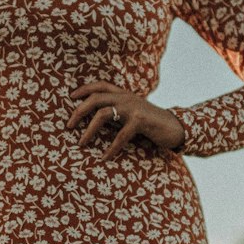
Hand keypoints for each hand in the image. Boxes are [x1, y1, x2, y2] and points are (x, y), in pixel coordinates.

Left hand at [67, 80, 185, 159]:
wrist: (175, 128)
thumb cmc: (150, 124)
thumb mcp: (132, 114)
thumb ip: (117, 113)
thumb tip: (95, 122)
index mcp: (124, 94)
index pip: (100, 85)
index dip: (84, 89)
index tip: (70, 97)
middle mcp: (126, 98)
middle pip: (96, 98)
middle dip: (79, 111)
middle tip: (68, 125)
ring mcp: (133, 108)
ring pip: (103, 113)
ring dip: (89, 130)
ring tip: (81, 143)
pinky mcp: (140, 121)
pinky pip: (120, 135)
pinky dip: (111, 148)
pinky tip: (105, 158)